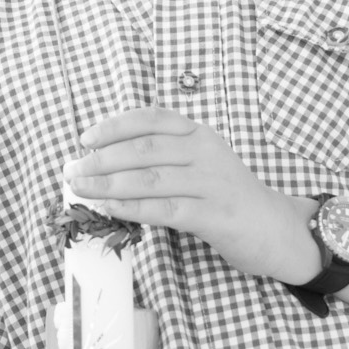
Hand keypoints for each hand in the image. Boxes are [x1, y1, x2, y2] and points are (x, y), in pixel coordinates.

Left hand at [66, 108, 316, 281]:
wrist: (276, 228)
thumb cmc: (228, 198)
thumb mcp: (200, 165)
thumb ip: (164, 158)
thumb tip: (107, 162)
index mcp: (199, 134)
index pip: (151, 119)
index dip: (114, 126)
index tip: (85, 139)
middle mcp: (205, 152)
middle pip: (143, 149)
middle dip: (101, 159)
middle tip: (72, 170)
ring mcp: (211, 183)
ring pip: (149, 178)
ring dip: (108, 184)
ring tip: (81, 189)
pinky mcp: (214, 215)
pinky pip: (164, 208)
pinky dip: (132, 207)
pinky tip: (109, 208)